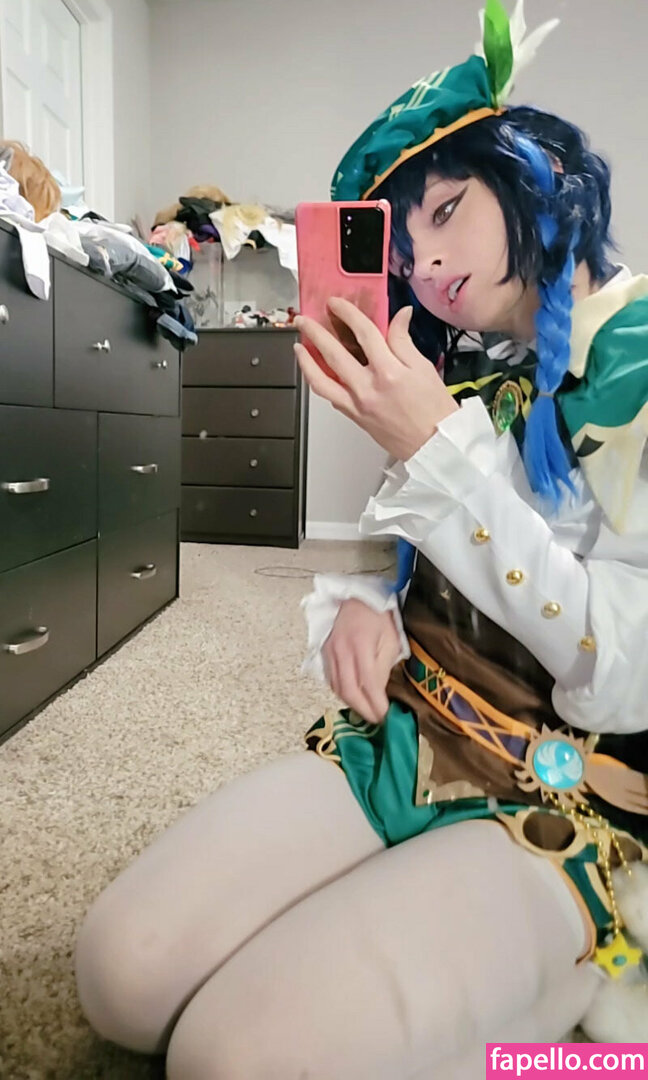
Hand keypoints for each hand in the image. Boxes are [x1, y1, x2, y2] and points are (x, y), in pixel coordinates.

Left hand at [294, 297, 457, 460]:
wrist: (434, 445)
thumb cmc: (435, 411)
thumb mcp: (424, 368)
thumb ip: (404, 341)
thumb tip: (400, 316)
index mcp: (388, 371)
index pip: (362, 333)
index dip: (346, 313)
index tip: (336, 303)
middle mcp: (368, 388)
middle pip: (333, 353)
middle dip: (315, 332)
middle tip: (304, 320)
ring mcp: (357, 404)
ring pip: (321, 380)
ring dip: (306, 361)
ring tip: (299, 347)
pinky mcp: (354, 416)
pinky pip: (329, 397)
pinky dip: (319, 382)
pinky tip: (316, 372)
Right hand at [322, 598, 401, 723]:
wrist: (356, 597)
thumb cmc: (378, 615)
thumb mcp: (391, 639)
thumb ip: (384, 667)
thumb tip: (379, 693)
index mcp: (361, 645)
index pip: (368, 683)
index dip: (376, 704)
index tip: (386, 715)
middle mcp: (341, 651)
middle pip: (349, 691)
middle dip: (363, 710)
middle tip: (376, 720)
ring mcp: (329, 653)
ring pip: (337, 688)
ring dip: (352, 704)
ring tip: (366, 711)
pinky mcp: (323, 654)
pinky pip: (331, 680)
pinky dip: (342, 693)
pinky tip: (353, 697)